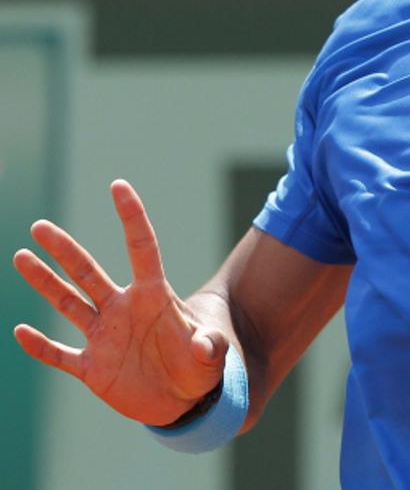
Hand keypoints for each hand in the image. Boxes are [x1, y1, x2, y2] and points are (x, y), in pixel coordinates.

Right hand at [12, 180, 229, 425]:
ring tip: (22, 256)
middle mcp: (123, 310)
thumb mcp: (212, 357)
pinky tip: (19, 331)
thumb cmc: (201, 369)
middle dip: (65, 250)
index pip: (141, 249)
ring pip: (68, 303)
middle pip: (89, 272)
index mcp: (154, 297)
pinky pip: (59, 354)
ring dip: (45, 282)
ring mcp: (104, 337)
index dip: (131, 217)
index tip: (118, 186)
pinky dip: (40, 346)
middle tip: (39, 226)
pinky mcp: (92, 368)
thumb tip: (202, 347)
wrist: (183, 400)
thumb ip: (210, 348)